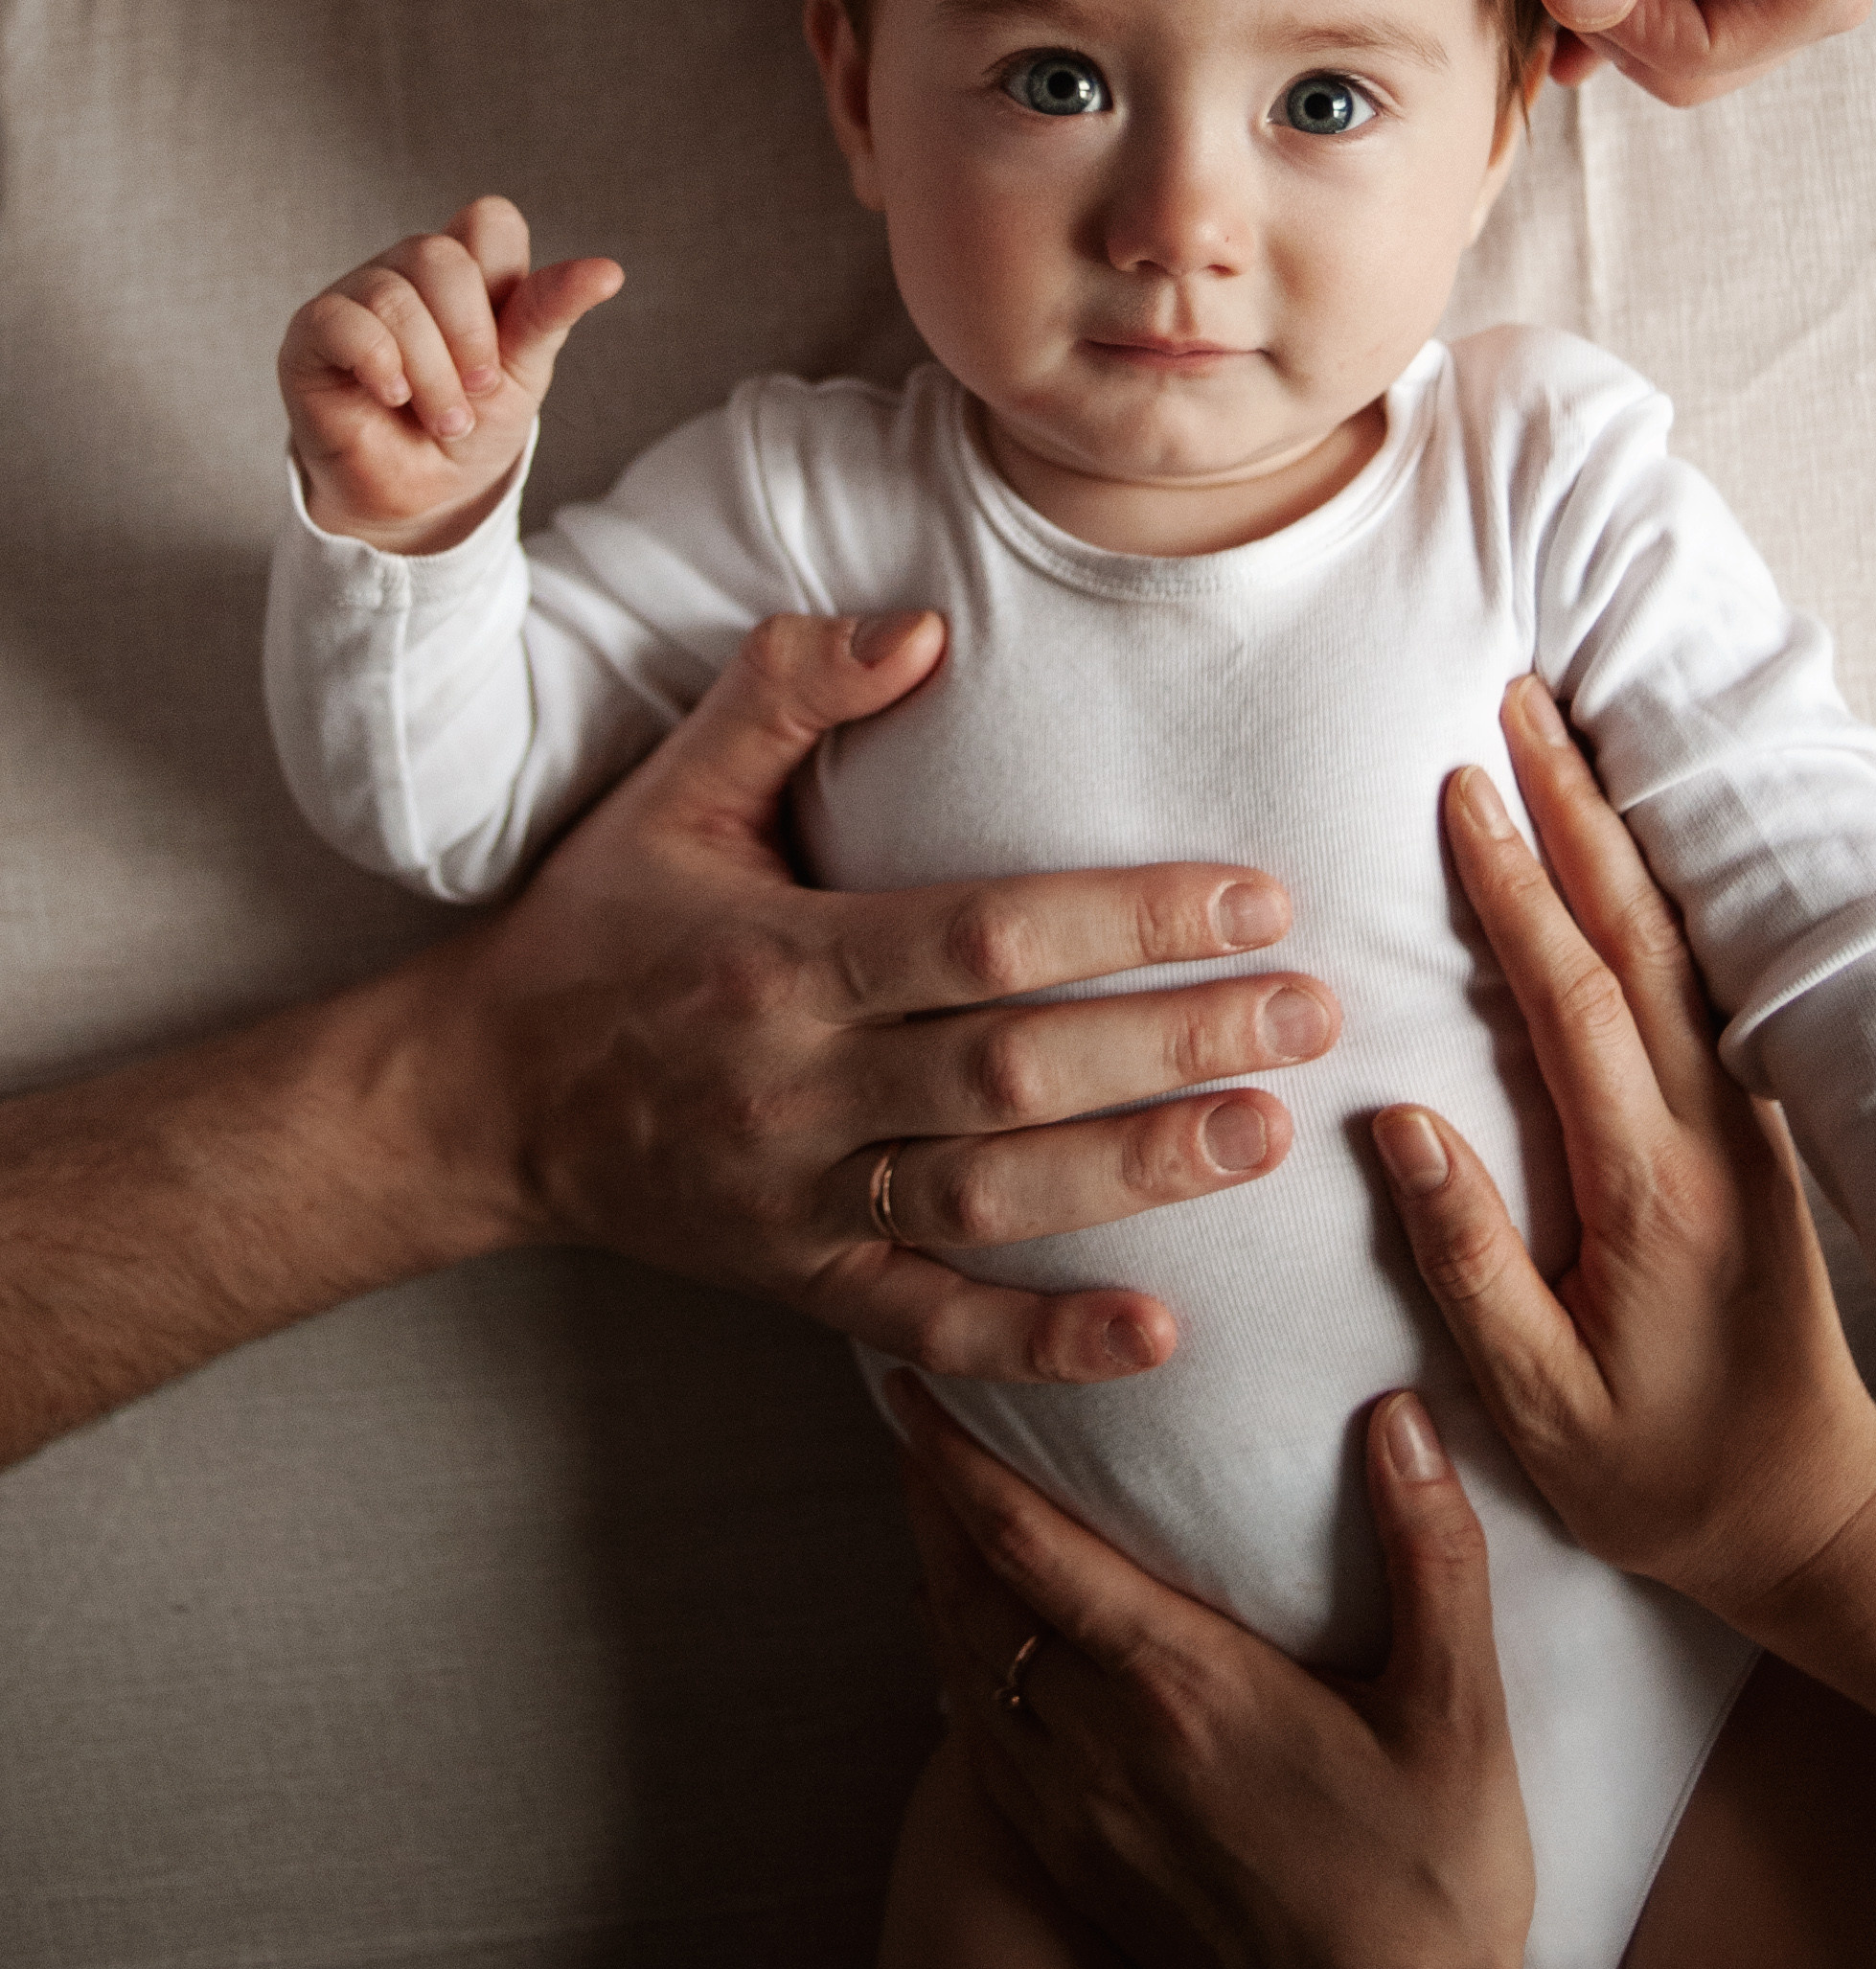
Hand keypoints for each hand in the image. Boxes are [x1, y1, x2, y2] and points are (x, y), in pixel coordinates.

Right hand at [277, 192, 621, 548]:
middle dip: (470, 337)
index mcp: (467, 270)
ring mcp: (357, 294)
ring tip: (443, 418)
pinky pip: (340, 319)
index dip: (507, 280)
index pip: (489, 223)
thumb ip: (551, 313)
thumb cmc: (471, 427)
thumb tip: (609, 270)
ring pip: (394, 295)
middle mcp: (409, 270)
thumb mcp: (524, 372)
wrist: (423, 498)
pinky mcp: (312, 331)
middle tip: (478, 394)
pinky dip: (378, 361)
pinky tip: (391, 396)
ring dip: (430, 370)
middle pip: (441, 256)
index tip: (510, 351)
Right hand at [458, 608, 1335, 1381]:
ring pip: (985, 1198)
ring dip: (1136, 1173)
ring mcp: (797, 1199)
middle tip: (1312, 1014)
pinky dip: (1039, 1343)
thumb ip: (789, 690)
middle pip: (1010, 1071)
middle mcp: (794, 1086)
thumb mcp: (671, 788)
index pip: (983, 936)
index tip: (1254, 898)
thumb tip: (924, 625)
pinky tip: (1157, 1335)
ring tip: (1267, 1133)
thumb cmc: (598, 926)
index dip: (1127, 920)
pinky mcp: (799, 1283)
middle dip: (1172, 1044)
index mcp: (779, 958)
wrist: (471, 1101)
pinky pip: (927, 1325)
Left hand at [895, 1374, 1539, 1968]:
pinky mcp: (1080, 1867)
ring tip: (928, 1511)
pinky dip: (957, 1671)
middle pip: (972, 1597)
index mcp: (1180, 1684)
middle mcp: (1103, 1742)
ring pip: (966, 1670)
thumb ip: (1432, 1555)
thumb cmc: (1426, 1883)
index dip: (961, 1463)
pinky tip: (965, 1647)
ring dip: (935, 1580)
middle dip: (929, 1502)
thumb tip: (1403, 1419)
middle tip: (909, 1419)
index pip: (1030, 1549)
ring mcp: (1079, 1814)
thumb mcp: (1457, 1712)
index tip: (921, 1390)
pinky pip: (982, 1747)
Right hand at [1367, 674, 1875, 1622]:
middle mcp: (1709, 1133)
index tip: (1462, 789)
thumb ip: (1469, 1264)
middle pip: (1637, 938)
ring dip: (1619, 832)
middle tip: (1521, 697)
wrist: (1809, 1513)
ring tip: (1565, 735)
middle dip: (1574, 807)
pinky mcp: (1752, 1130)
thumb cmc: (1661, 1476)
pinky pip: (1700, 982)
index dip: (1515, 892)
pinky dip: (1659, 894)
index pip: (1573, 1006)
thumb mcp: (1540, 1406)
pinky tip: (1625, 847)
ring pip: (1676, 946)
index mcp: (1650, 1191)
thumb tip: (1396, 1122)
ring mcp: (1741, 1123)